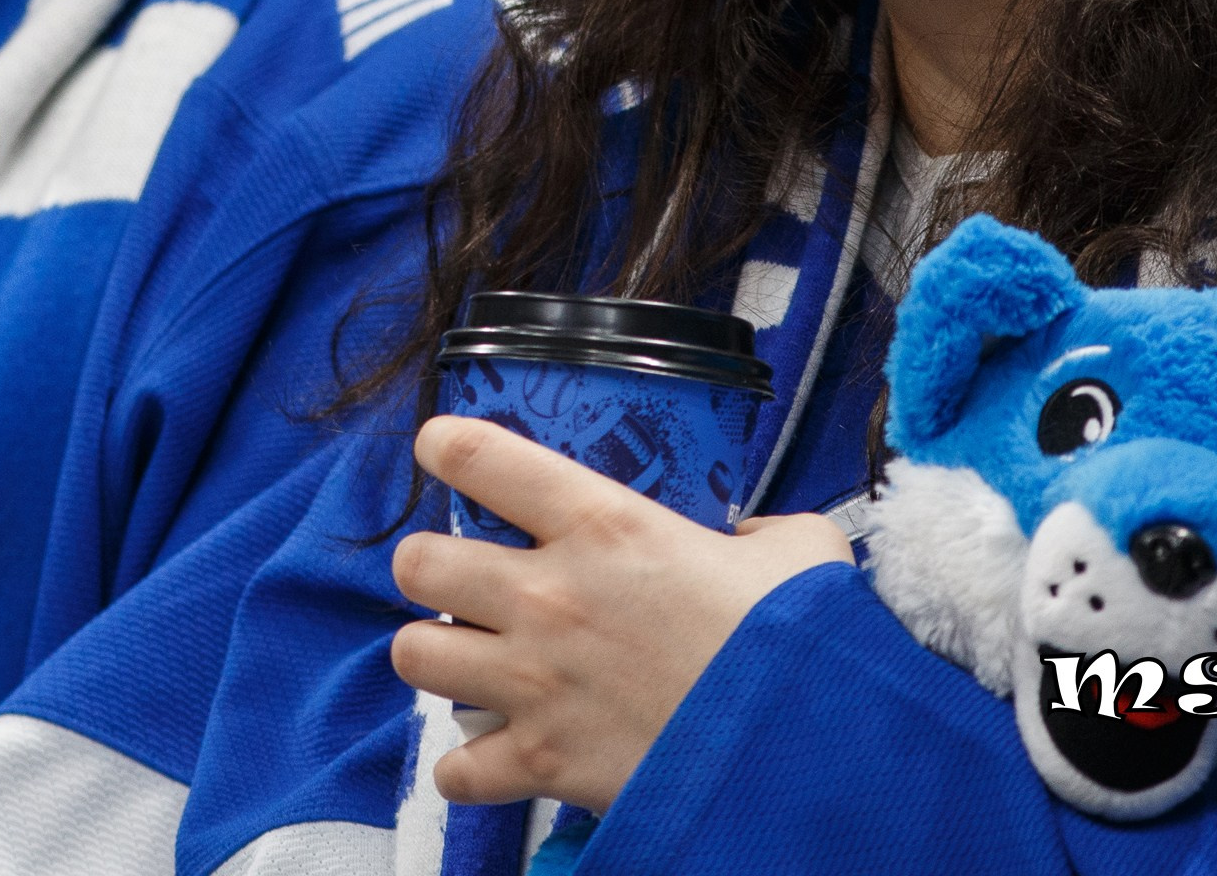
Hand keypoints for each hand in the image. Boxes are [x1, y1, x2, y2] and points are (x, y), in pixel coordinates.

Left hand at [389, 415, 853, 811]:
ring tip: (468, 654)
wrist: (802, 753)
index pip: (482, 457)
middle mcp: (550, 594)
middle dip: (428, 566)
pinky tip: (494, 752)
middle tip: (461, 576)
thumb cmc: (798, 645)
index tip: (441, 449)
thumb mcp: (795, 551)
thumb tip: (750, 543)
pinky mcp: (540, 762)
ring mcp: (535, 682)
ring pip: (414, 654)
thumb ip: (759, 532)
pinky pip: (455, 770)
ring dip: (436, 653)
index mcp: (605, 524)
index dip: (446, 446)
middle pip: (418, 562)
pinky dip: (467, 767)